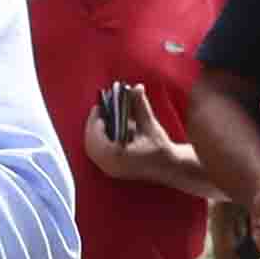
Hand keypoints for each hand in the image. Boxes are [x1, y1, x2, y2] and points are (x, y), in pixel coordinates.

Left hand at [81, 80, 196, 185]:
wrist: (169, 168)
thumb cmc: (160, 148)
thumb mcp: (149, 124)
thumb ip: (140, 105)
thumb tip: (136, 87)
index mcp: (117, 154)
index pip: (96, 134)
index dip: (96, 119)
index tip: (100, 106)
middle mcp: (110, 164)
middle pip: (90, 143)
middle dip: (93, 125)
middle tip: (99, 111)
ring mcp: (110, 170)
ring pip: (92, 150)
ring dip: (94, 134)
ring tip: (102, 120)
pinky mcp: (112, 171)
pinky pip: (97, 156)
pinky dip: (98, 142)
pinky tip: (106, 133)